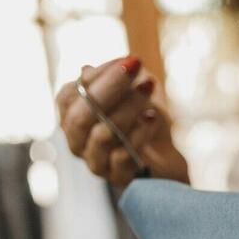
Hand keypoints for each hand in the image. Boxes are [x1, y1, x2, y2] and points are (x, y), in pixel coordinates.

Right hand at [56, 56, 188, 185]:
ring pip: (102, 135)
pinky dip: (139, 133)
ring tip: (149, 88)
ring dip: (128, 107)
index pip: (68, 96)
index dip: (96, 76)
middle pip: (81, 116)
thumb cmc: (144, 122)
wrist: (170, 158)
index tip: (127, 60)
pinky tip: (152, 118)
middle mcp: (77, 142)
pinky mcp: (118, 178)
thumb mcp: (131, 95)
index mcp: (73, 118)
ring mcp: (95, 162)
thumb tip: (85, 69)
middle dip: (109, 87)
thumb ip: (110, 82)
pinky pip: (122, 156)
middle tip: (136, 66)